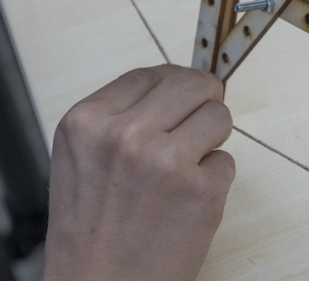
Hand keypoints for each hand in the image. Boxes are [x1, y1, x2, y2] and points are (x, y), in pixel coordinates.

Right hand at [43, 65, 233, 280]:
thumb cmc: (92, 234)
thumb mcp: (82, 161)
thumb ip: (118, 120)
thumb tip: (173, 89)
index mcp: (86, 123)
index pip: (149, 75)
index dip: (174, 83)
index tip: (184, 94)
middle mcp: (124, 135)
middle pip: (191, 84)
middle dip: (205, 98)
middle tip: (204, 116)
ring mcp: (165, 161)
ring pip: (219, 116)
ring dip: (212, 140)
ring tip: (186, 169)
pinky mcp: (201, 190)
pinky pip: (227, 161)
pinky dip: (214, 180)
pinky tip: (186, 203)